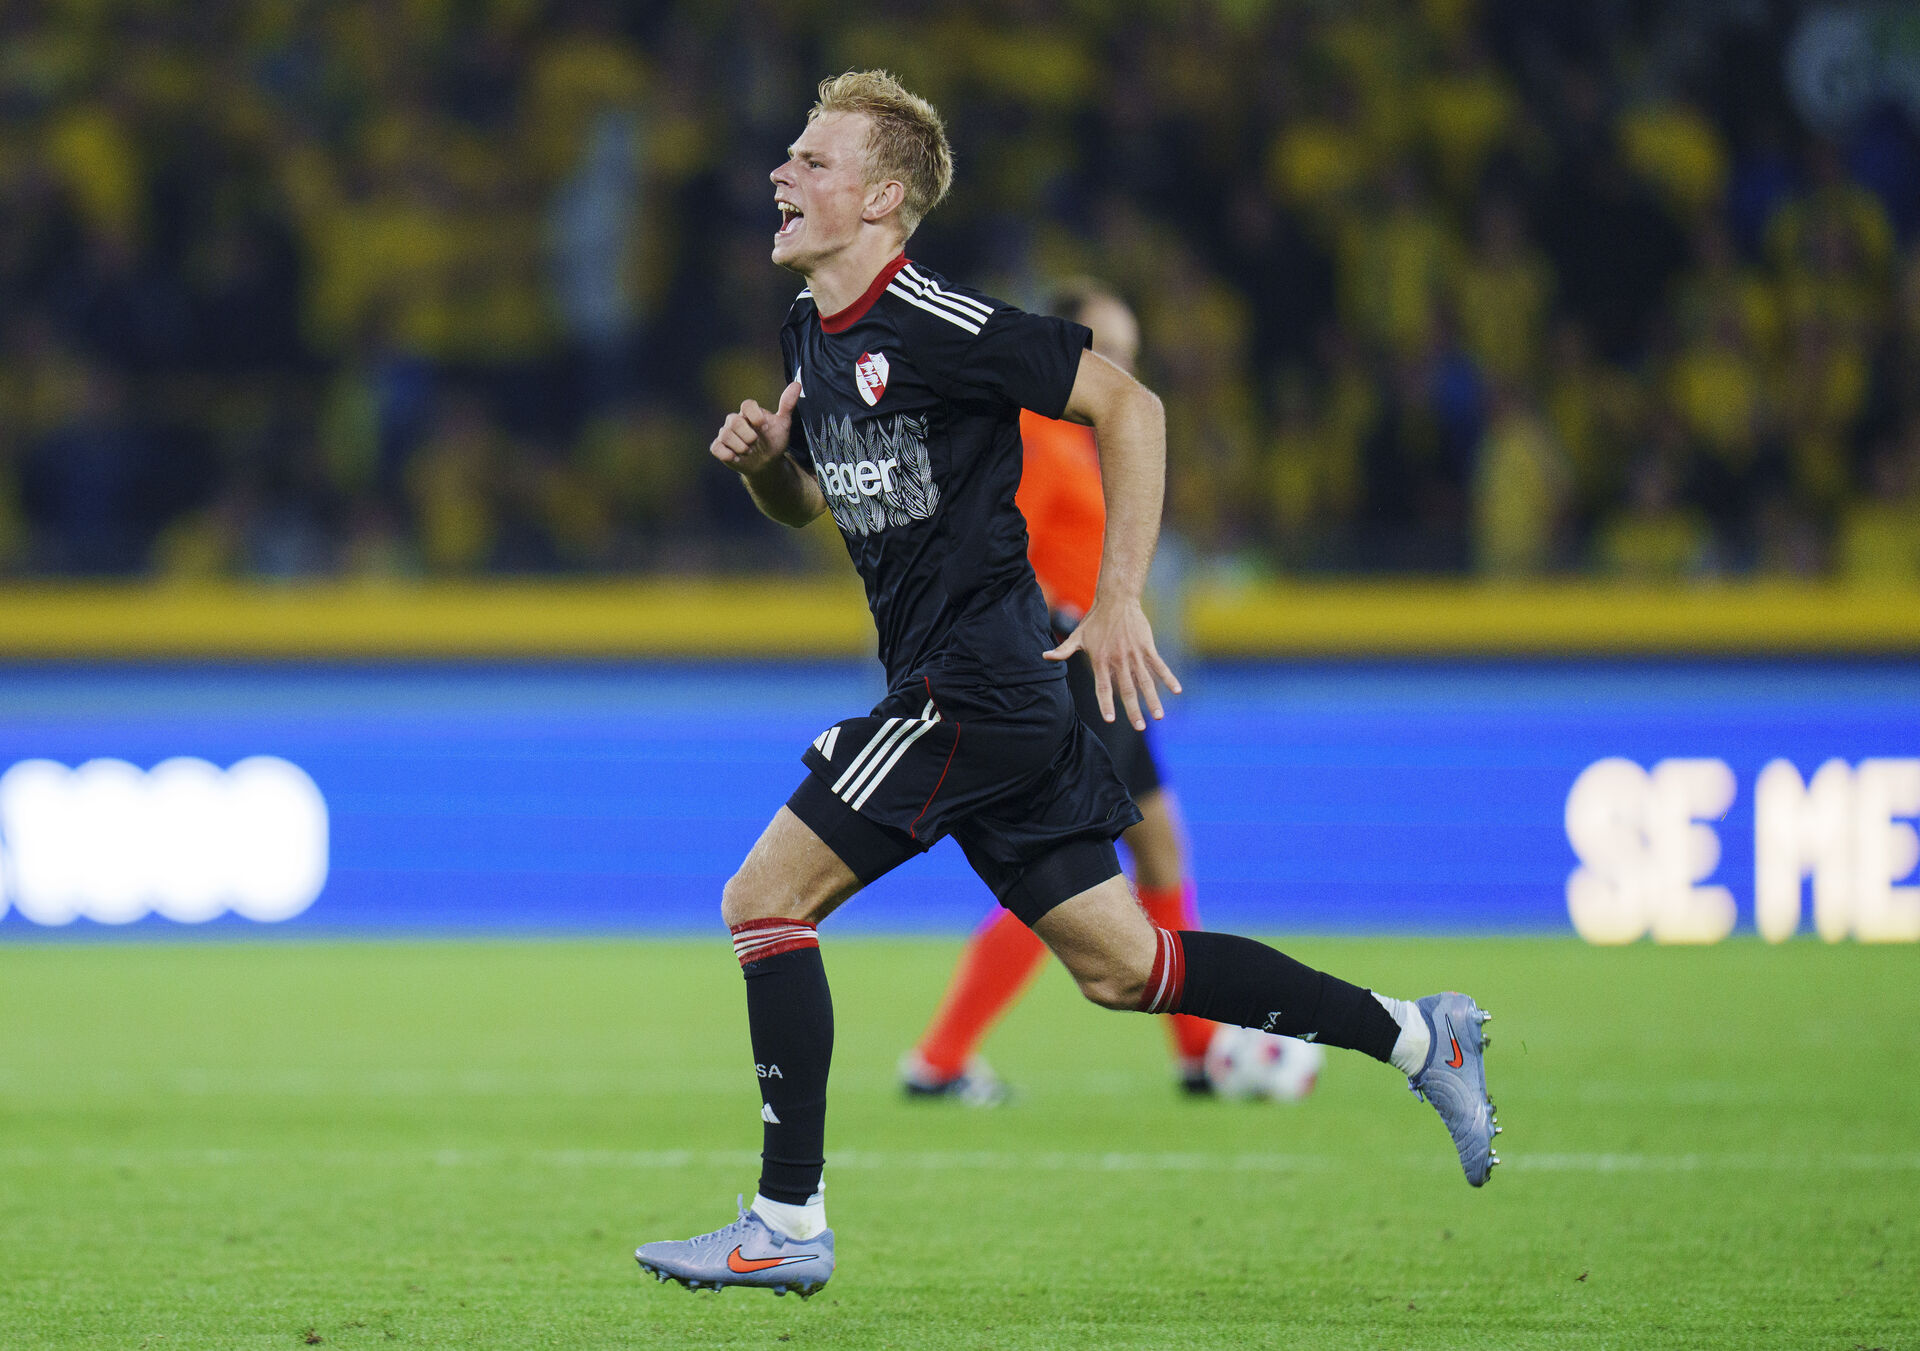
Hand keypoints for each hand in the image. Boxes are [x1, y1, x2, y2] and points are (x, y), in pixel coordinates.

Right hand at [710, 379, 802, 475]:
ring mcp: (726, 434)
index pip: (747, 404)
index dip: (754, 415)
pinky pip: (716, 447)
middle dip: (748, 435)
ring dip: (740, 447)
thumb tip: (797, 385)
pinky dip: (727, 454)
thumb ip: (787, 405)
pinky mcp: (720, 447)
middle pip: (734, 420)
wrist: (767, 464)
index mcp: (750, 413)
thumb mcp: (783, 424)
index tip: (763, 426)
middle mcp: (736, 420)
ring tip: (749, 452)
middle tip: (756, 442)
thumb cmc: (774, 441)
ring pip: (725, 434)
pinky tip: (737, 458)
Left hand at [1044, 597, 1181, 730]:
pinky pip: (1159, 666)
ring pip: (1145, 681)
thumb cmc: (1095, 620)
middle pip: (1127, 690)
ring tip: (1158, 717)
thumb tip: (1044, 657)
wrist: (1116, 600)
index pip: (1103, 688)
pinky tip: (1177, 691)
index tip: (1110, 720)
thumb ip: (1063, 651)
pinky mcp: (1147, 647)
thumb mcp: (1077, 636)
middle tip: (1140, 728)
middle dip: (1134, 711)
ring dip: (1152, 700)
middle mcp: (1118, 660)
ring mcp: (1134, 654)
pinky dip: (1168, 678)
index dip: (1106, 704)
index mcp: (1101, 661)